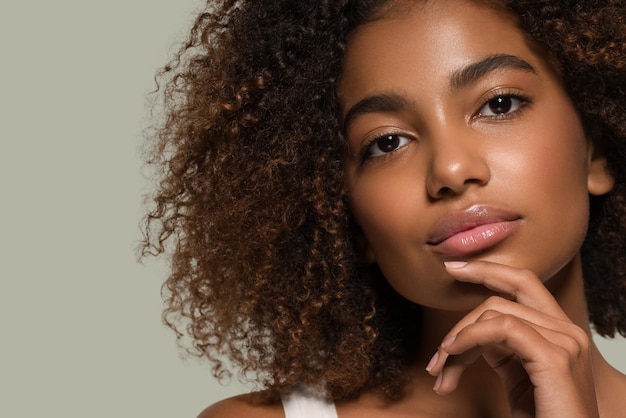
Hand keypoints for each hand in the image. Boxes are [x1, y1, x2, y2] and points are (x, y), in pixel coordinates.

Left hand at [425, 260, 598, 417]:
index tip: (454, 269)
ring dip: (458, 340)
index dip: (489, 270)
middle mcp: (567, 332)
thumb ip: (505, 350)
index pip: (523, 284)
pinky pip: (501, 328)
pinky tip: (452, 354)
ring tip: (440, 371)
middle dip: (468, 303)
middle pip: (504, 296)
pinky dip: (469, 337)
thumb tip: (477, 332)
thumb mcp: (519, 379)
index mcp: (560, 333)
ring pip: (495, 312)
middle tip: (440, 323)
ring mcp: (565, 342)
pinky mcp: (555, 358)